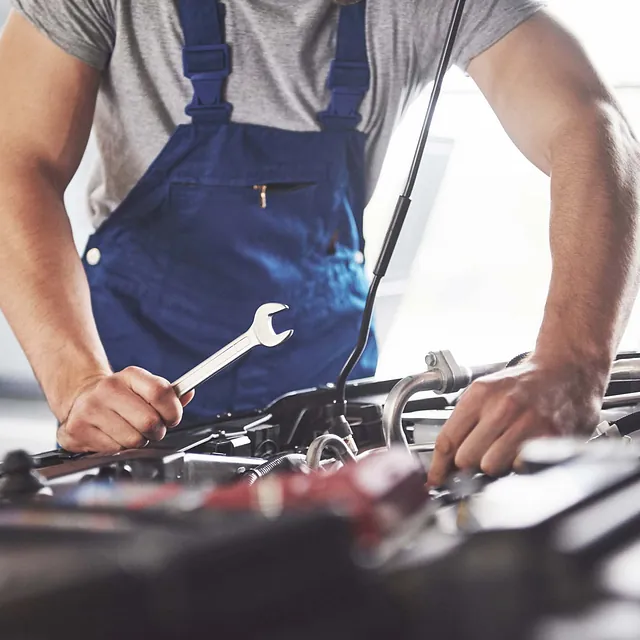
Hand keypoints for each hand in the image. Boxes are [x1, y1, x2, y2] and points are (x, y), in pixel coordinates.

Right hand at [57, 367, 194, 452]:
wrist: (82, 399)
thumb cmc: (121, 397)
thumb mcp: (144, 388)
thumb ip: (169, 394)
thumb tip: (189, 393)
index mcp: (130, 375)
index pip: (161, 392)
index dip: (173, 411)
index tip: (172, 418)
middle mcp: (109, 388)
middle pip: (150, 422)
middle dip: (156, 431)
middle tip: (150, 429)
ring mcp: (91, 409)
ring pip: (133, 440)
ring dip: (137, 442)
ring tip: (129, 431)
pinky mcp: (78, 429)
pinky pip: (114, 451)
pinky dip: (119, 449)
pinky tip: (112, 436)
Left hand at [427, 357, 606, 485]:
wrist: (567, 369)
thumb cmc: (525, 383)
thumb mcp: (486, 391)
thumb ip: (465, 422)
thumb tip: (445, 460)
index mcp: (480, 395)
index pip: (447, 440)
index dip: (438, 466)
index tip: (435, 480)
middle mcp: (501, 407)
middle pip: (465, 459)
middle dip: (467, 465)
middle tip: (477, 459)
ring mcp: (526, 423)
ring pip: (491, 467)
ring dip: (494, 467)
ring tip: (503, 452)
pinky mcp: (550, 437)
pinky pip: (520, 468)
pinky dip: (518, 467)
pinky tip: (521, 454)